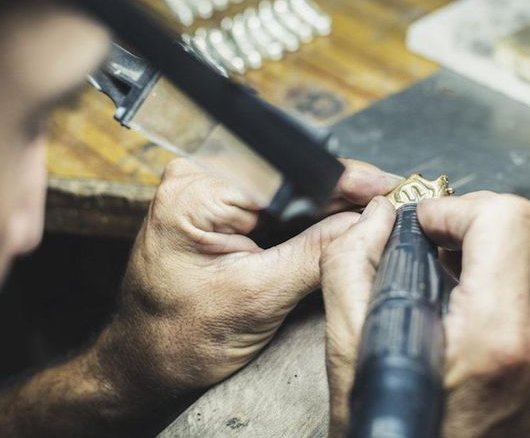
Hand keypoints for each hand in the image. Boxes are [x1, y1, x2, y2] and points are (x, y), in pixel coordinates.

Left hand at [92, 157, 400, 413]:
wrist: (146, 360)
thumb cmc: (180, 338)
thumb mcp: (259, 298)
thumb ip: (317, 255)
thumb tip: (369, 221)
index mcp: (194, 195)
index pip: (285, 171)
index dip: (341, 179)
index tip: (383, 189)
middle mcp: (194, 178)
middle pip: (285, 170)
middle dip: (336, 190)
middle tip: (381, 211)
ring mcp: (202, 187)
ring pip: (282, 182)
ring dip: (322, 202)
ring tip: (357, 221)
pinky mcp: (212, 202)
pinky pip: (269, 197)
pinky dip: (301, 214)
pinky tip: (327, 227)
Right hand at [322, 192, 529, 436]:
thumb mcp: (350, 355)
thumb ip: (352, 267)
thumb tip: (378, 217)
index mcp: (498, 340)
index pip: (507, 220)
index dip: (456, 208)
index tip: (424, 226)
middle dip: (488, 219)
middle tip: (442, 240)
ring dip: (505, 252)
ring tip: (454, 273)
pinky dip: (516, 290)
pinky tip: (473, 313)